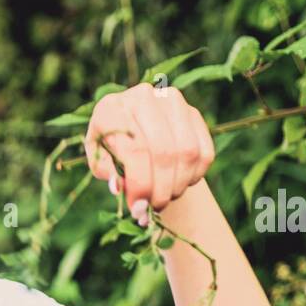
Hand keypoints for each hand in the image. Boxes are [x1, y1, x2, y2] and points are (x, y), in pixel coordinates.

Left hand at [83, 82, 215, 225]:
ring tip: (165, 197)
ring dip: (178, 185)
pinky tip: (180, 184)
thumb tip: (120, 187)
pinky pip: (204, 152)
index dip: (140, 185)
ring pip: (187, 153)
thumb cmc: (112, 149)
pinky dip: (195, 176)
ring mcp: (171, 101)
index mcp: (111, 109)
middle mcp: (143, 97)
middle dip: (161, 190)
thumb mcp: (101, 161)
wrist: (133, 130)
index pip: (135, 150)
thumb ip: (108, 173)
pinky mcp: (193, 112)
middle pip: (164, 153)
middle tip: (155, 208)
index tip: (140, 209)